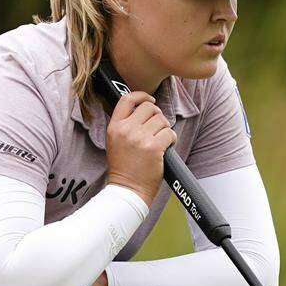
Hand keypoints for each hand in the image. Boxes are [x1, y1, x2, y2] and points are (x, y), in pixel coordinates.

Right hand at [105, 90, 176, 205]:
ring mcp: (140, 138)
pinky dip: (171, 139)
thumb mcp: (115, 142)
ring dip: (165, 129)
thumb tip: (143, 109)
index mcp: (114, 127)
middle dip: (157, 116)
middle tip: (157, 128)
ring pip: (161, 120)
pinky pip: (170, 133)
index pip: (127, 99)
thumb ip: (124, 125)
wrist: (127, 190)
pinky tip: (166, 148)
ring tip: (159, 141)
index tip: (150, 99)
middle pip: (149, 107)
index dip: (141, 95)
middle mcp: (126, 130)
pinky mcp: (154, 147)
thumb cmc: (124, 169)